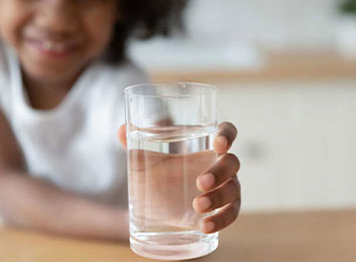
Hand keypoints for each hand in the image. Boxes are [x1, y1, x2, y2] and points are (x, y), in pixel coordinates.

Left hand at [118, 122, 240, 233]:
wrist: (156, 208)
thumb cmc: (158, 177)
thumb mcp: (145, 162)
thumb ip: (133, 144)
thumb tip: (121, 128)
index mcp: (206, 149)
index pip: (226, 133)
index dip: (227, 134)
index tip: (218, 142)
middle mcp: (220, 167)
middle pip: (232, 163)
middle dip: (219, 172)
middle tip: (199, 183)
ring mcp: (225, 190)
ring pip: (234, 190)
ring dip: (219, 198)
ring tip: (197, 206)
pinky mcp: (221, 212)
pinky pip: (230, 215)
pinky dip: (220, 220)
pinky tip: (205, 225)